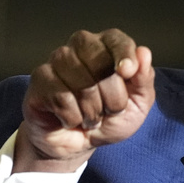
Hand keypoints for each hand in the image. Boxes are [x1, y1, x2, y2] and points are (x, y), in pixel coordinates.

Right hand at [15, 29, 155, 172]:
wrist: (79, 143)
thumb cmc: (110, 119)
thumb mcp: (138, 105)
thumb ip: (144, 80)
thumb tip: (144, 52)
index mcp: (107, 47)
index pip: (116, 39)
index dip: (124, 54)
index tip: (128, 72)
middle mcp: (81, 47)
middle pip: (100, 62)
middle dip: (113, 96)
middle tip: (109, 109)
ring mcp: (57, 61)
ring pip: (83, 84)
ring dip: (93, 111)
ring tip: (90, 116)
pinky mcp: (39, 79)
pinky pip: (62, 98)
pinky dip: (72, 117)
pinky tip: (70, 118)